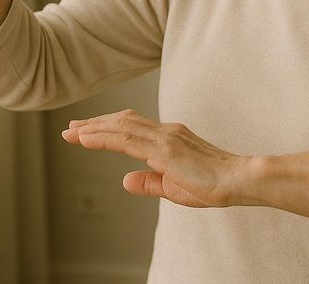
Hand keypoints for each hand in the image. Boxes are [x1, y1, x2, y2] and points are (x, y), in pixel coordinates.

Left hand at [60, 109, 249, 208]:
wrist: (238, 180)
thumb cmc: (213, 185)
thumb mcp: (174, 187)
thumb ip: (150, 182)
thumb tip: (125, 180)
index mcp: (170, 139)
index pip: (132, 127)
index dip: (107, 128)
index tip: (86, 131)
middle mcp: (165, 131)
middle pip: (122, 121)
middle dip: (95, 124)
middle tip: (71, 127)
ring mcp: (164, 137)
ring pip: (120, 126)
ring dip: (93, 128)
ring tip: (71, 132)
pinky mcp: (164, 148)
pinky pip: (126, 138)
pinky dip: (102, 136)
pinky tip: (85, 138)